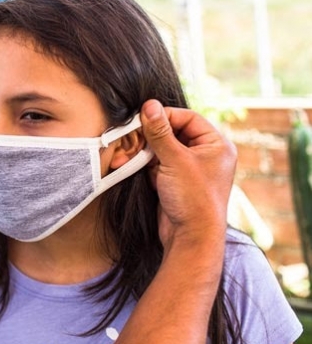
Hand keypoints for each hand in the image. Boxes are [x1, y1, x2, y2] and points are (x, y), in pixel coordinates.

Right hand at [140, 100, 236, 250]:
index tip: (143, 116)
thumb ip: (160, 132)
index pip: (188, 118)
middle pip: (173, 132)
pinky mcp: (176, 182)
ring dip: (143, 150)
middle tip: (132, 135)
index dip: (164, 116)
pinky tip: (129, 164)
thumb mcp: (175, 159)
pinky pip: (158, 165)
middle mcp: (206, 155)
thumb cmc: (194, 199)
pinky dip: (144, 164)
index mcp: (216, 145)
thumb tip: (149, 106)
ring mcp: (190, 169)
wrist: (191, 237)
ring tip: (127, 153)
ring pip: (162, 149)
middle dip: (150, 135)